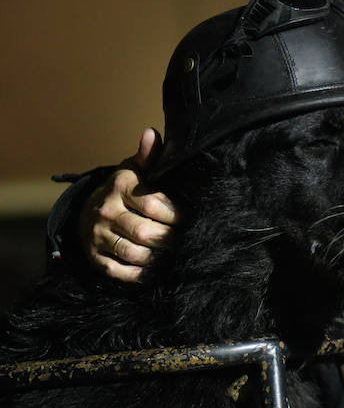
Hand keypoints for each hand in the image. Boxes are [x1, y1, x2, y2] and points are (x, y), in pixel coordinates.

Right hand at [79, 128, 177, 281]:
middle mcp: (107, 212)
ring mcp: (98, 236)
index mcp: (120, 187)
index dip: (177, 215)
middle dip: (171, 239)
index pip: (154, 204)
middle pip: (146, 232)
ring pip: (134, 253)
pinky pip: (118, 271)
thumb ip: (148, 156)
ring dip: (158, 258)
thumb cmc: (122, 189)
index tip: (193, 219)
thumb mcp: (133, 169)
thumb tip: (152, 132)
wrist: (87, 210)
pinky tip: (154, 269)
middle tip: (189, 241)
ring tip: (175, 255)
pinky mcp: (95, 257)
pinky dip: (138, 274)